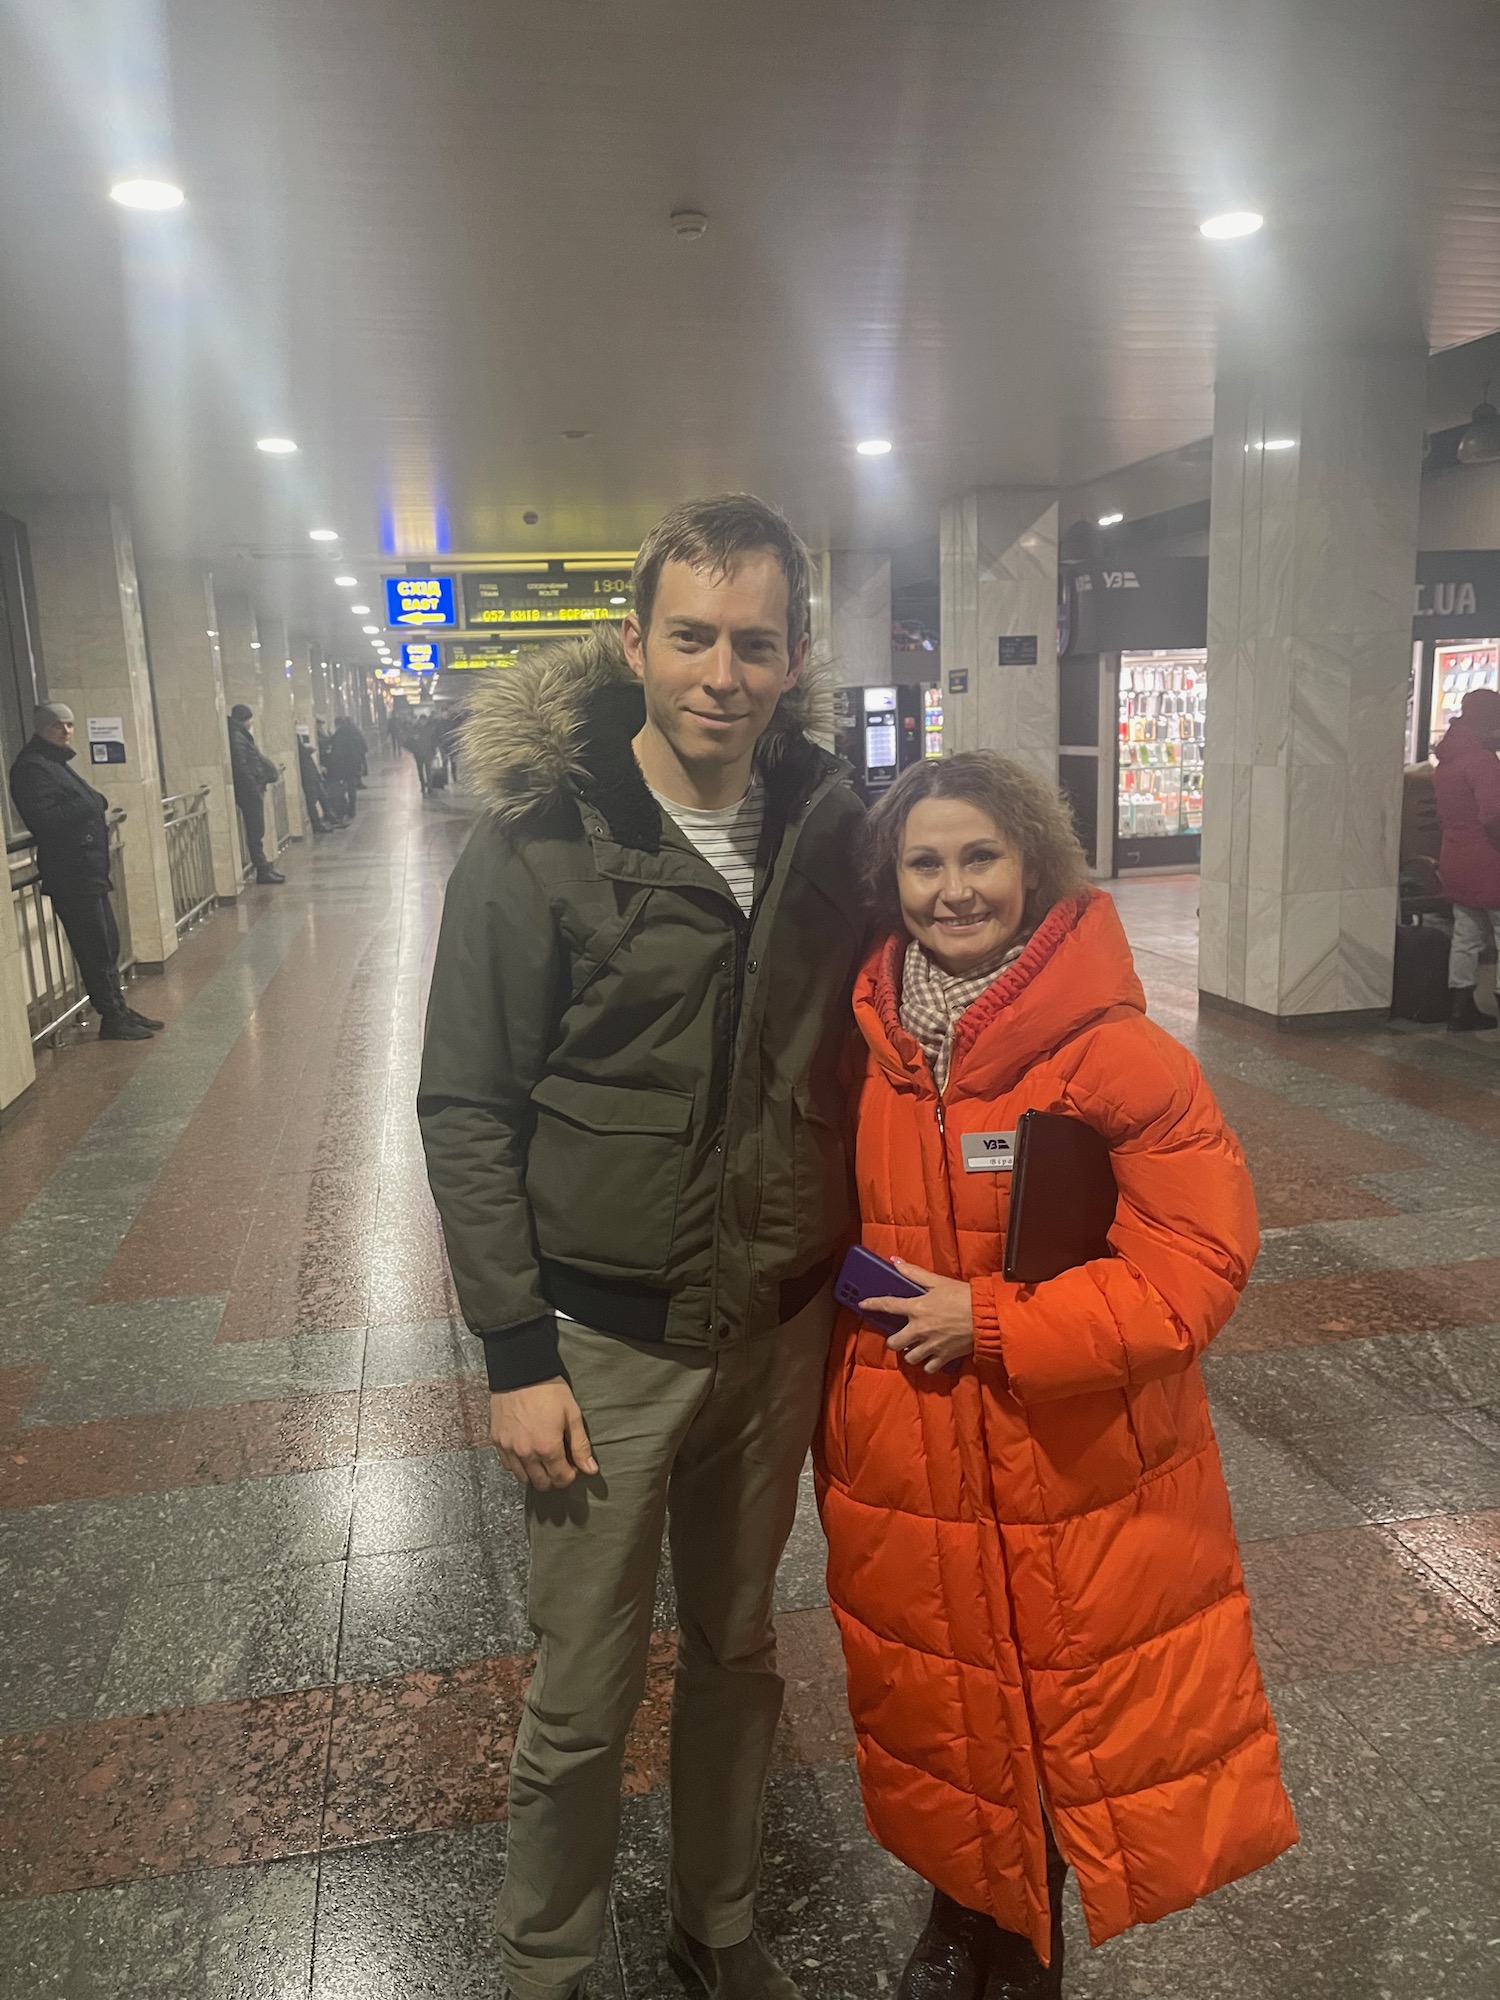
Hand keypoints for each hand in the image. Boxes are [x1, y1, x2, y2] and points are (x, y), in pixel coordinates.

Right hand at [490, 1379, 597, 1489]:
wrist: (520, 1371)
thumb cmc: (549, 1390)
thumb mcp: (571, 1415)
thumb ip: (580, 1446)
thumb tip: (590, 1469)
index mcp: (547, 1448)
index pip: (560, 1479)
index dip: (570, 1475)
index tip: (572, 1464)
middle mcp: (526, 1453)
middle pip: (541, 1483)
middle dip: (553, 1477)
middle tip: (559, 1462)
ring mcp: (509, 1448)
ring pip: (523, 1478)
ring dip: (535, 1473)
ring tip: (542, 1457)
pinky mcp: (497, 1441)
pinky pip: (507, 1465)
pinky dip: (518, 1465)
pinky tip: (526, 1451)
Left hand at [860, 1259, 974, 1373]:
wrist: (986, 1316)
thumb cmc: (963, 1296)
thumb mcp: (938, 1281)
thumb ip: (914, 1273)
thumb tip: (895, 1262)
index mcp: (916, 1308)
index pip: (887, 1305)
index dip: (872, 1304)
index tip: (862, 1304)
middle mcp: (919, 1330)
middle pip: (894, 1343)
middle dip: (894, 1340)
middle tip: (901, 1336)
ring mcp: (931, 1346)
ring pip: (910, 1357)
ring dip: (911, 1353)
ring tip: (916, 1346)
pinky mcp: (943, 1357)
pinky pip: (928, 1368)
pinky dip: (928, 1364)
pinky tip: (931, 1357)